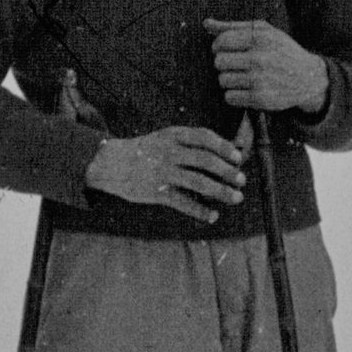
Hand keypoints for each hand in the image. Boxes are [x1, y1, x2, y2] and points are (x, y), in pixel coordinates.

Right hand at [86, 124, 247, 222]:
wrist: (110, 162)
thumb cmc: (146, 150)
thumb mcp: (165, 138)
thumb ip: (190, 143)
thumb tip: (226, 151)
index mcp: (173, 135)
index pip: (204, 137)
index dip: (224, 147)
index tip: (238, 157)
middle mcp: (169, 152)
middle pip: (205, 160)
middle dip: (227, 171)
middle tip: (242, 180)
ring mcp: (162, 172)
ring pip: (198, 182)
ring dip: (221, 191)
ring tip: (236, 197)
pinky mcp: (156, 192)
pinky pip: (183, 202)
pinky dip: (200, 210)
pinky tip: (212, 216)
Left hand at [205, 18, 330, 114]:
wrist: (309, 78)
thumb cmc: (282, 51)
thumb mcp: (265, 32)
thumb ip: (234, 27)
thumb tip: (206, 23)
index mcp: (261, 38)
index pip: (222, 41)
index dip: (218, 46)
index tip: (225, 49)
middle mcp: (260, 58)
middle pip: (219, 62)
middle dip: (224, 63)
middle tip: (236, 64)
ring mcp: (260, 80)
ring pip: (223, 80)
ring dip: (230, 80)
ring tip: (243, 77)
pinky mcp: (261, 99)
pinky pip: (230, 97)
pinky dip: (235, 95)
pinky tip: (247, 89)